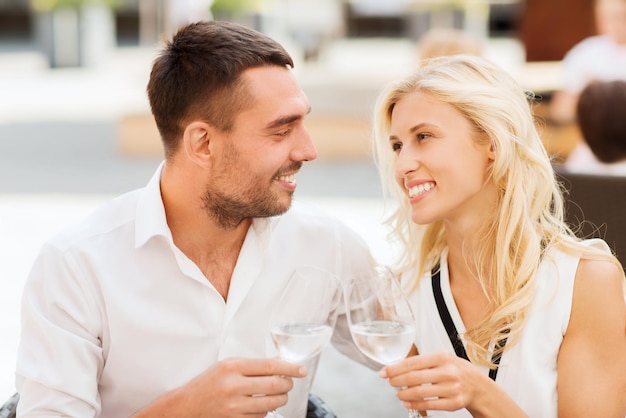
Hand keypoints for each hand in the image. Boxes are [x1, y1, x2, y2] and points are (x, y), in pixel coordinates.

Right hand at [132, 357, 306, 417]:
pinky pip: (261, 416)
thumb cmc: (207, 383)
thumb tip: (279, 364)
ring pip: (271, 403)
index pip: (270, 365)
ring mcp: (234, 406)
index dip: (290, 367)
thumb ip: (251, 365)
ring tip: (279, 394)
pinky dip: (266, 410)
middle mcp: (233, 386)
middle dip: (287, 384)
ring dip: (280, 398)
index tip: (300, 369)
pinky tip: (262, 404)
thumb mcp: (226, 366)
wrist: (186, 406)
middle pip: (274, 385)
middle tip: (289, 382)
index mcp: (232, 367)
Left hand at [380, 351, 521, 416]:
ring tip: (398, 393)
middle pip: (414, 378)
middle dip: (397, 381)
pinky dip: (415, 404)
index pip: (413, 362)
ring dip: (404, 394)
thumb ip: (422, 362)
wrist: (478, 385)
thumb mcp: (442, 359)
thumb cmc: (455, 370)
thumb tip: (397, 368)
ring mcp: (452, 388)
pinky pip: (429, 405)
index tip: (384, 372)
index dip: (395, 368)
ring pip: (420, 392)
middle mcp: (448, 372)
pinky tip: (408, 402)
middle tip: (390, 382)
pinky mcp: (454, 403)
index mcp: (442, 357)